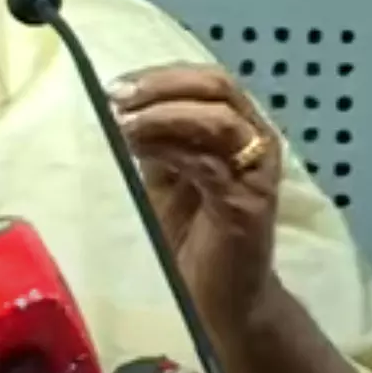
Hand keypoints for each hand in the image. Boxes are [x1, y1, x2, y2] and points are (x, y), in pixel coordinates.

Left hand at [107, 63, 282, 331]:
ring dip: (163, 114)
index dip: (160, 75)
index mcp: (236, 127)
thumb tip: (118, 103)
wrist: (219, 297)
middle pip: (218, 87)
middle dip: (163, 85)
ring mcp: (256, 172)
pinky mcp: (248, 204)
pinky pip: (211, 163)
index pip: (205, 79)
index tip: (115, 84)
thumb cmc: (191, 236)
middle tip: (119, 96)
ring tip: (123, 123)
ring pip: (217, 120)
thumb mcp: (164, 174)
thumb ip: (154, 138)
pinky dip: (171, 149)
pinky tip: (139, 150)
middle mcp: (255, 140)